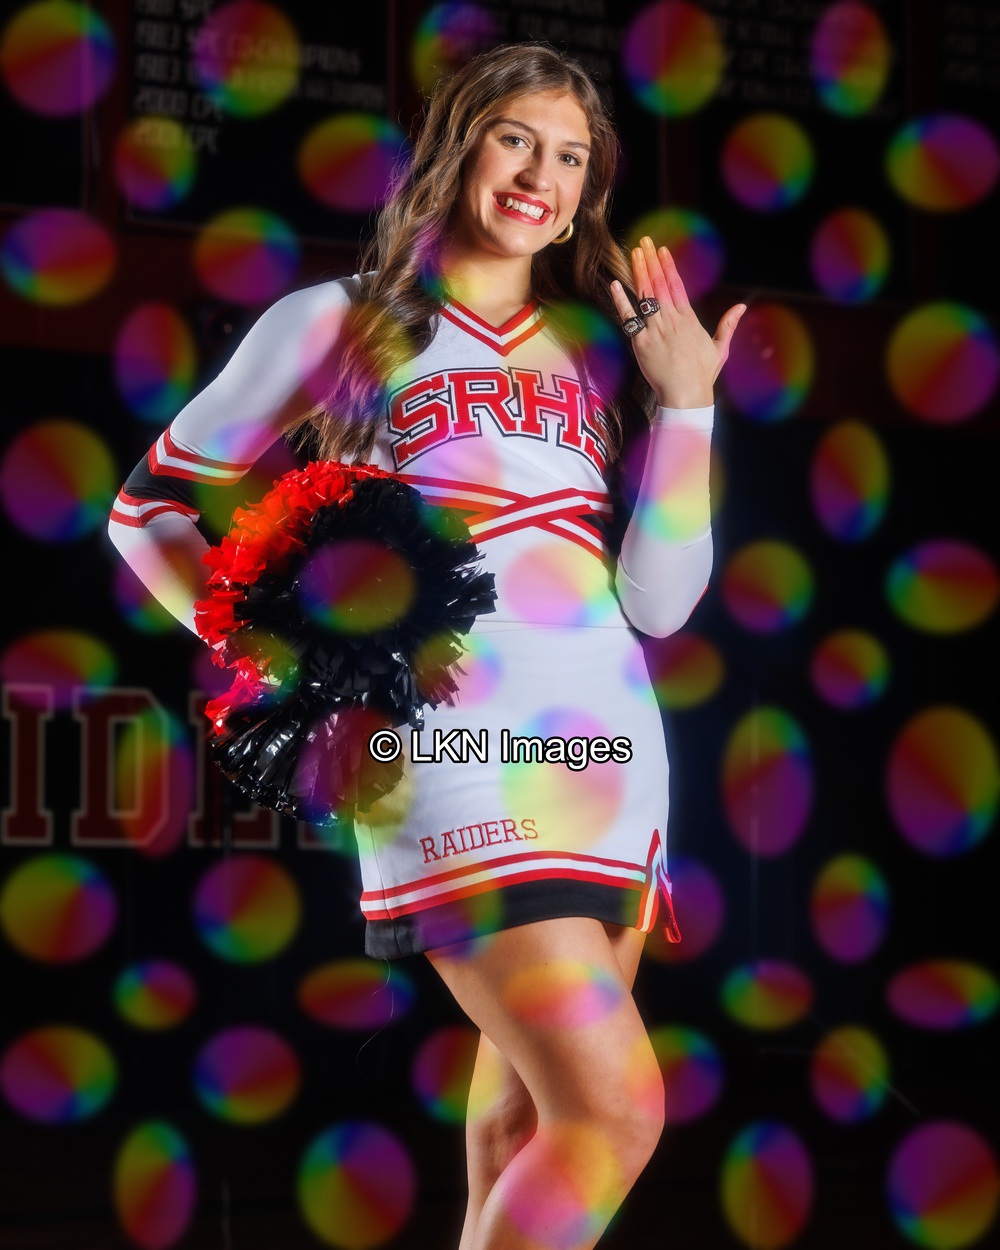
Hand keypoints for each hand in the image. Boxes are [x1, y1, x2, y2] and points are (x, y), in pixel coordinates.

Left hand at [610, 236, 745, 409]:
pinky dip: (622, 301)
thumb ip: (728, 325)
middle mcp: (671, 321)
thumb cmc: (702, 375)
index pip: (676, 286)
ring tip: (634, 254)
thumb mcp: (719, 348)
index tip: (661, 250)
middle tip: (644, 242)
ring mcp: (655, 331)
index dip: (668, 266)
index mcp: (688, 319)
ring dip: (638, 273)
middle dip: (651, 261)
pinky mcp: (641, 343)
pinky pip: (629, 318)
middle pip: (658, 285)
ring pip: (644, 296)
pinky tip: (616, 285)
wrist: (685, 395)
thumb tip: (741, 307)